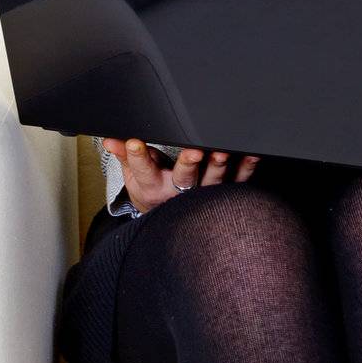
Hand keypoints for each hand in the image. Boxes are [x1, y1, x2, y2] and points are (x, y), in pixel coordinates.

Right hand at [103, 138, 259, 214]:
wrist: (168, 222)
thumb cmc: (153, 192)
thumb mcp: (134, 177)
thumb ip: (126, 156)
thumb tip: (110, 140)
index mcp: (153, 186)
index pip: (143, 169)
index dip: (138, 156)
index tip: (135, 142)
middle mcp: (179, 192)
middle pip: (183, 178)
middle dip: (188, 164)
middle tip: (193, 151)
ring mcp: (203, 194)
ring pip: (212, 180)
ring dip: (218, 166)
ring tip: (222, 152)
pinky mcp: (223, 194)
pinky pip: (237, 181)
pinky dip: (245, 168)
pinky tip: (251, 154)